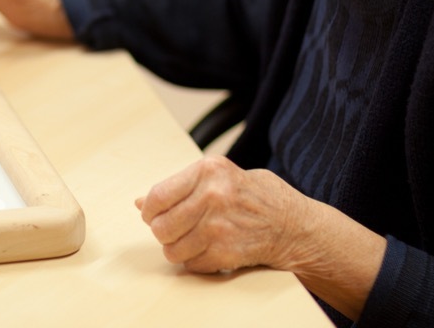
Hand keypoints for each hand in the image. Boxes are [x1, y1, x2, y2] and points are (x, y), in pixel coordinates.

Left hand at [134, 155, 305, 273]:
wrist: (292, 224)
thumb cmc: (252, 196)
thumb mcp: (219, 176)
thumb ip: (180, 186)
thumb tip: (142, 202)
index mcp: (208, 170)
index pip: (158, 196)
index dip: (150, 211)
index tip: (152, 215)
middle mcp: (212, 196)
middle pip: (161, 226)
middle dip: (162, 232)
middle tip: (173, 230)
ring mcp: (219, 226)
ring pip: (172, 249)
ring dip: (177, 249)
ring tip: (192, 240)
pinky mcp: (227, 252)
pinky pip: (191, 264)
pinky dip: (195, 261)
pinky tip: (208, 249)